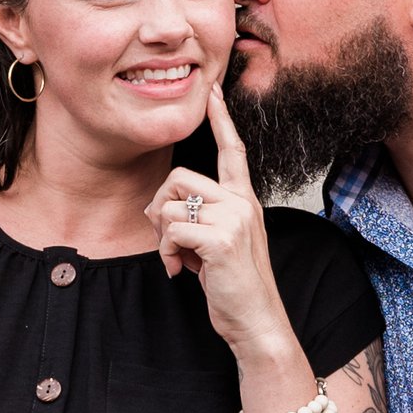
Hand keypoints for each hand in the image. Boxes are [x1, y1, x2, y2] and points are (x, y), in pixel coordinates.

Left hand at [146, 86, 291, 364]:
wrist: (256, 321)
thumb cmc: (233, 285)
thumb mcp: (214, 244)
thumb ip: (194, 219)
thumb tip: (156, 210)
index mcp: (244, 200)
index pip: (233, 151)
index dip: (222, 119)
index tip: (214, 91)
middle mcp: (242, 202)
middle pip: (178, 178)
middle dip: (160, 210)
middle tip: (170, 242)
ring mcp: (235, 218)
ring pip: (170, 205)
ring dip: (162, 238)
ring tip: (179, 261)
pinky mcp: (222, 239)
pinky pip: (172, 230)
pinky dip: (166, 254)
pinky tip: (181, 272)